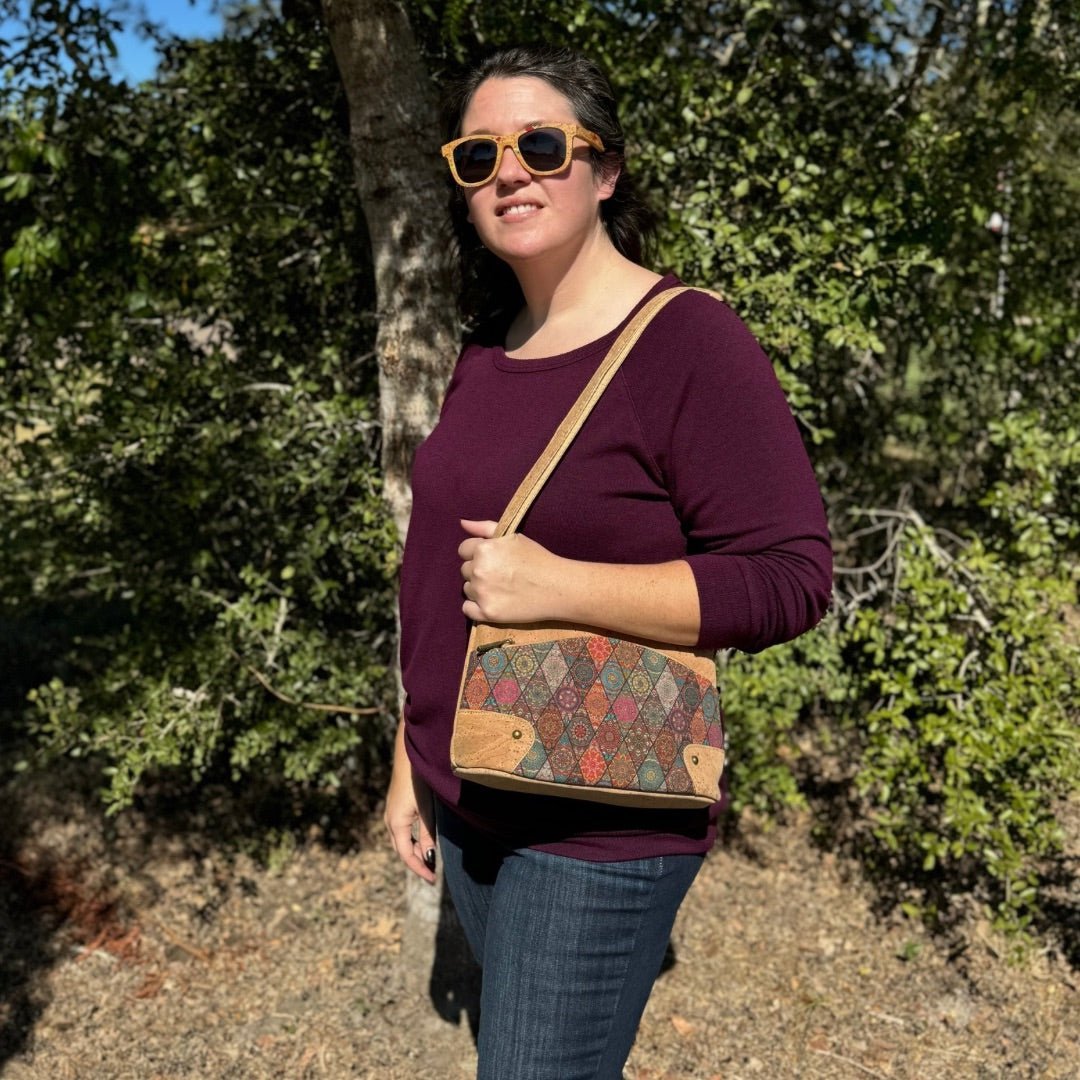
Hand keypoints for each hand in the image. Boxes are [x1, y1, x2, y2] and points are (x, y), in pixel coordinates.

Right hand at [384, 719, 436, 883]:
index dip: (419, 869)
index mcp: (396, 824)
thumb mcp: (426, 809)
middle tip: (433, 874)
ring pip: (402, 841)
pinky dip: (413, 841)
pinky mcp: (395, 808)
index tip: (432, 881)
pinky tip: (424, 842)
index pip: (407, 855)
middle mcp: (390, 822)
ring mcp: (390, 814)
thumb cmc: (418, 781)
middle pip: (402, 850)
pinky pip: (402, 832)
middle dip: (417, 863)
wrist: (408, 756)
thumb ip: (428, 834)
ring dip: (415, 852)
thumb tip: (429, 858)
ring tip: (431, 861)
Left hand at [458, 518, 562, 623]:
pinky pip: (468, 610)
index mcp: (483, 549)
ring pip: (467, 589)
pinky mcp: (487, 613)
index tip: (494, 560)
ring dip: (478, 589)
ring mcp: (482, 593)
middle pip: (465, 570)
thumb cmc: (536, 558)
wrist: (557, 587)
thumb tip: (462, 523)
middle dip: (479, 571)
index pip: (463, 550)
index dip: (478, 554)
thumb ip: (484, 528)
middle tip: (500, 574)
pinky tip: (494, 601)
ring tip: (501, 588)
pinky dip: (477, 607)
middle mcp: (479, 571)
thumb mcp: (512, 536)